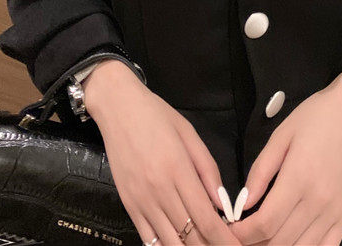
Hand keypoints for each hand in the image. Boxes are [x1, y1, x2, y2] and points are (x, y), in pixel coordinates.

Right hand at [84, 61, 241, 245]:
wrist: (118, 108)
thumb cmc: (157, 116)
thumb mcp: (189, 134)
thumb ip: (208, 169)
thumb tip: (223, 204)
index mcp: (179, 170)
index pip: (205, 219)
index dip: (224, 239)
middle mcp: (159, 190)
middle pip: (189, 236)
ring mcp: (141, 200)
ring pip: (168, 242)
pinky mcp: (127, 205)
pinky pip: (147, 237)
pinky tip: (177, 245)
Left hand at [227, 70, 341, 244]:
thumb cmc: (316, 117)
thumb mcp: (281, 135)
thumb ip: (261, 171)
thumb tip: (243, 203)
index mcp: (299, 178)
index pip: (265, 223)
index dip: (242, 234)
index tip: (229, 229)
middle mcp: (319, 202)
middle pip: (280, 242)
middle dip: (254, 244)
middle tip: (240, 236)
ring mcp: (336, 212)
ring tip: (260, 240)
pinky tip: (290, 243)